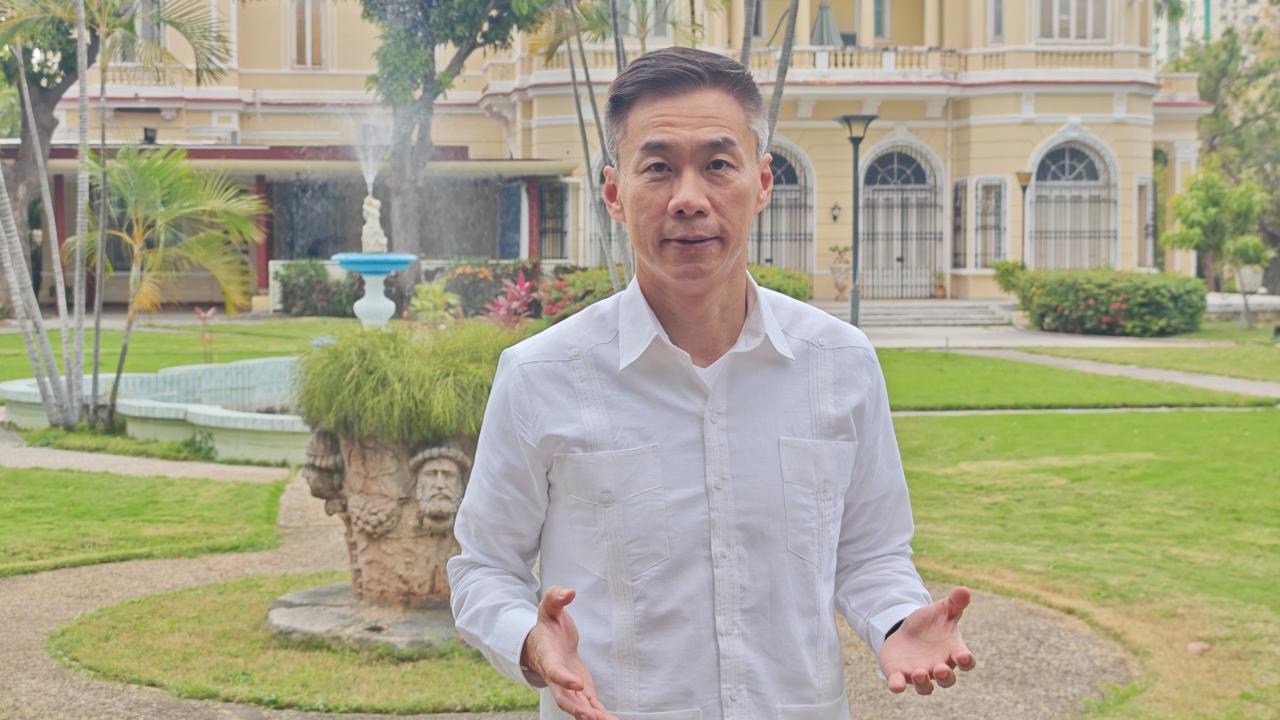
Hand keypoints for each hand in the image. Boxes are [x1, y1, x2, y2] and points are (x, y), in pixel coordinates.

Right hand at [522, 586, 616, 719]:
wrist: (545, 643)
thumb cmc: (548, 625)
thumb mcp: (548, 607)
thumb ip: (555, 597)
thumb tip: (569, 591)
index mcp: (549, 657)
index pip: (554, 671)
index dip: (564, 679)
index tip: (578, 684)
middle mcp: (557, 677)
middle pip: (563, 699)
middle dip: (577, 709)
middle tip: (591, 716)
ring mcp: (569, 687)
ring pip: (578, 707)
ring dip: (592, 716)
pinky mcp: (581, 690)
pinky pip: (590, 706)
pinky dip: (600, 715)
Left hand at [879, 586, 977, 694]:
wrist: (907, 631)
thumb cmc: (931, 623)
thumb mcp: (942, 609)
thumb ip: (954, 602)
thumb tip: (964, 589)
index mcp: (952, 651)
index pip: (965, 661)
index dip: (966, 660)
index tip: (963, 657)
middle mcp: (938, 666)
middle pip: (947, 679)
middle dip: (945, 676)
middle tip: (940, 669)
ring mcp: (919, 673)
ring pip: (925, 687)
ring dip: (923, 683)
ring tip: (919, 673)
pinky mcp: (899, 674)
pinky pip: (899, 683)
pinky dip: (897, 686)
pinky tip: (896, 686)